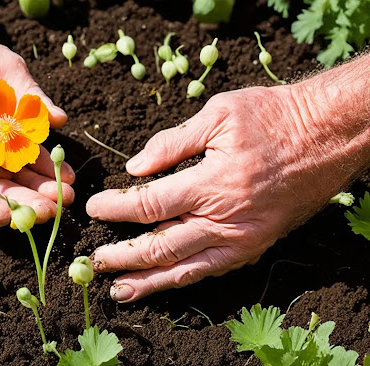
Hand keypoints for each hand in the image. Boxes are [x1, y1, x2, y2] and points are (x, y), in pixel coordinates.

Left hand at [0, 24, 74, 225]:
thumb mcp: (7, 74)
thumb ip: (30, 99)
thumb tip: (61, 119)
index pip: (24, 165)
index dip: (46, 176)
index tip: (69, 186)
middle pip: (5, 186)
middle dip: (32, 200)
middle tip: (56, 208)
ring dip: (10, 207)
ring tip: (38, 215)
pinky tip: (1, 214)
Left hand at [86, 84, 365, 301]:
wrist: (327, 135)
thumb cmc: (274, 117)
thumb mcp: (219, 114)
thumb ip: (171, 142)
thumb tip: (134, 168)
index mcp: (213, 183)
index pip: (149, 205)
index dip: (116, 209)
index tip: (93, 208)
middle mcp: (226, 220)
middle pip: (161, 246)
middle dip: (123, 256)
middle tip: (94, 261)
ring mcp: (242, 239)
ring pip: (186, 268)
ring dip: (149, 281)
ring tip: (120, 290)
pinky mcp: (254, 246)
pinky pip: (212, 269)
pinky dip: (184, 278)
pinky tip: (163, 282)